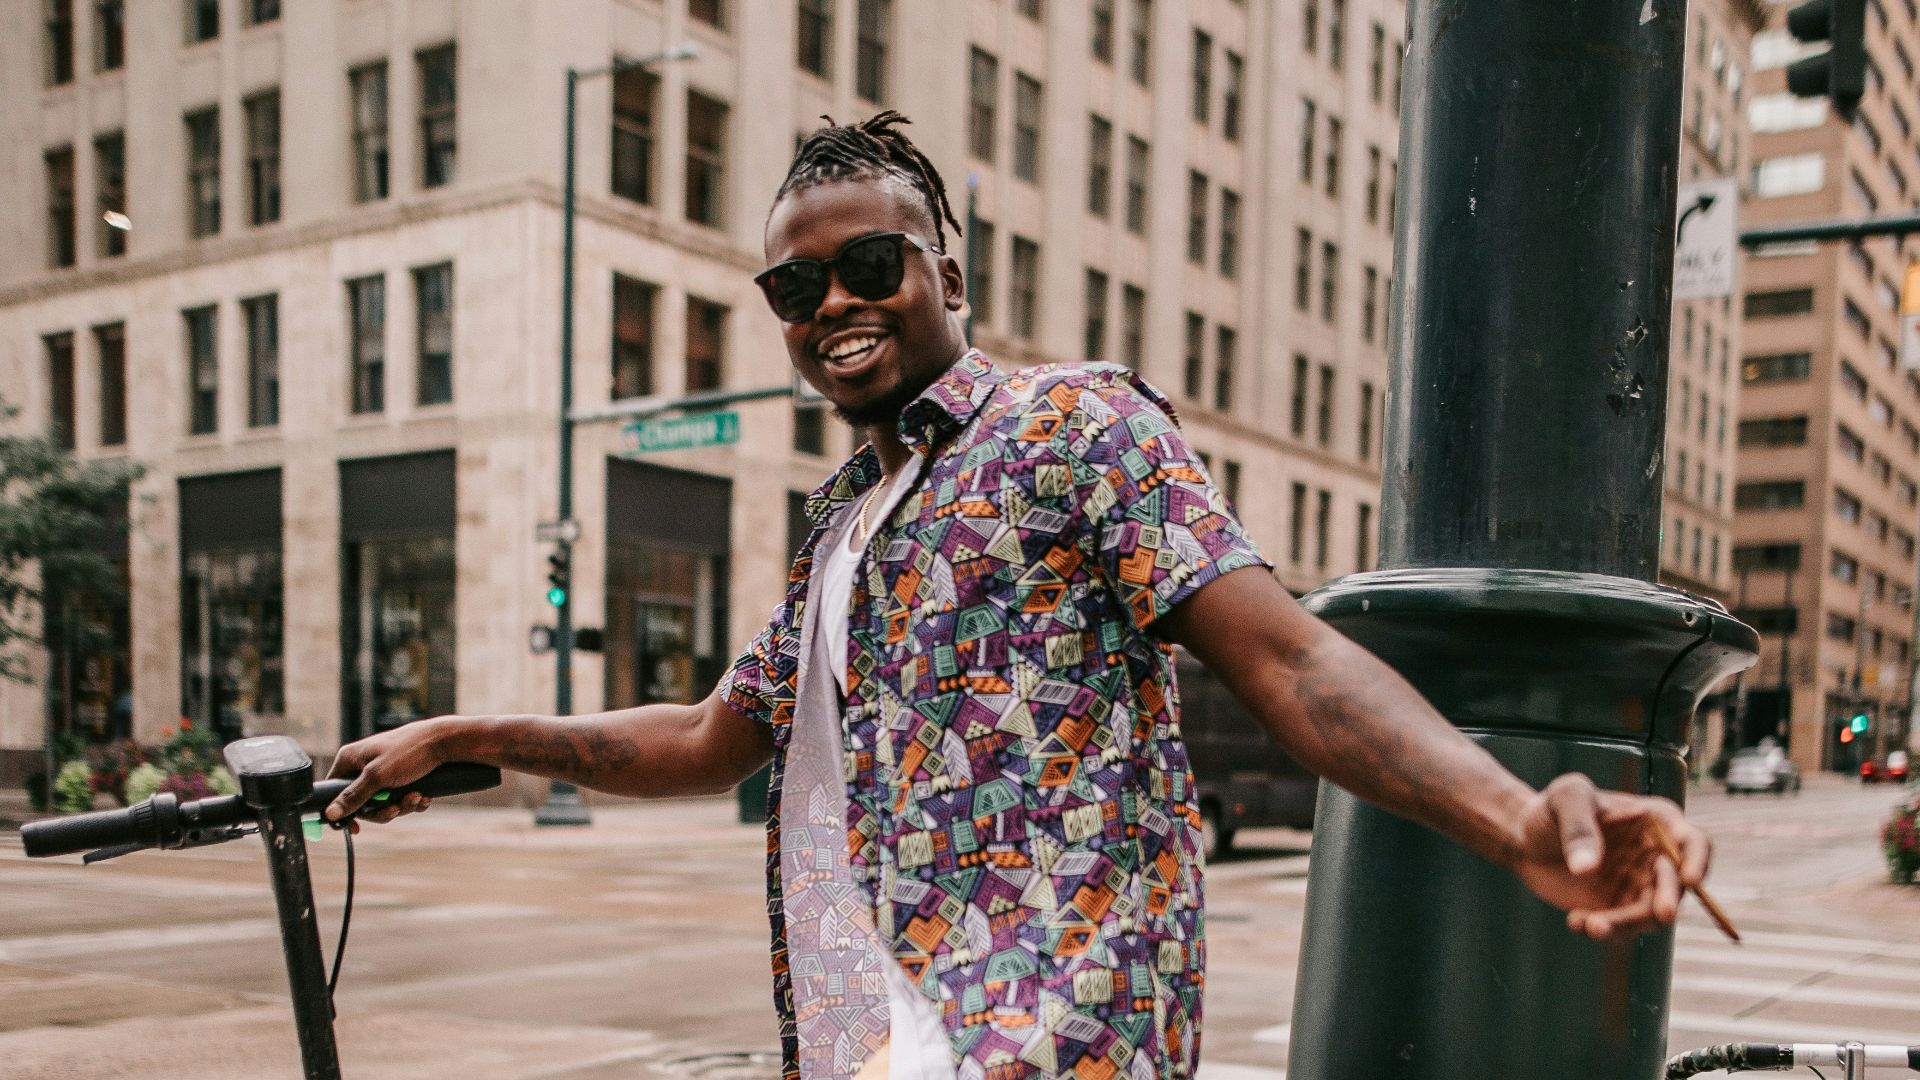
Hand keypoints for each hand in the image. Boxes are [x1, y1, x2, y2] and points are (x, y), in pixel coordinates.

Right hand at [324, 718, 452, 830]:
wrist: (444, 741)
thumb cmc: (409, 752)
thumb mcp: (378, 776)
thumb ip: (353, 796)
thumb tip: (329, 814)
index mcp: (350, 759)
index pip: (333, 790)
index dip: (342, 811)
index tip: (356, 827)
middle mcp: (363, 765)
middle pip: (362, 802)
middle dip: (383, 810)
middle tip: (396, 809)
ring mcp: (382, 771)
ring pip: (383, 802)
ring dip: (401, 806)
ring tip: (416, 798)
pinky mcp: (400, 776)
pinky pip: (398, 797)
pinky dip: (411, 800)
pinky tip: (423, 797)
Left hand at [1506, 773, 1710, 940]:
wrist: (1527, 838)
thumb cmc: (1553, 808)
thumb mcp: (1565, 798)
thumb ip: (1578, 826)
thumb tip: (1587, 869)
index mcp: (1656, 823)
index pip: (1693, 842)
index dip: (1699, 861)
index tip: (1690, 880)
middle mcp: (1656, 857)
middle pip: (1677, 886)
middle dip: (1670, 901)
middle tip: (1661, 914)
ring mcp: (1639, 887)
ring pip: (1650, 915)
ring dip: (1627, 924)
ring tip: (1591, 926)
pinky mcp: (1619, 910)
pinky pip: (1622, 928)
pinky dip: (1603, 929)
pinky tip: (1575, 921)